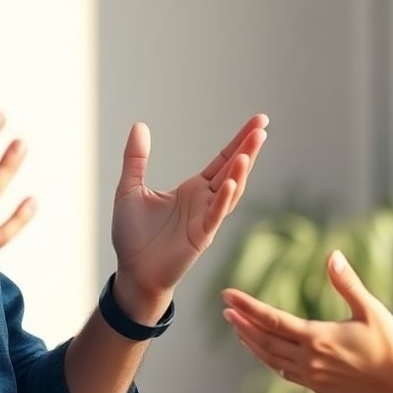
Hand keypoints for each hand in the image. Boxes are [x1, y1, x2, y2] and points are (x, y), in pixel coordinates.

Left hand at [111, 115, 267, 315]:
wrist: (132, 272)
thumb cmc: (133, 235)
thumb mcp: (129, 189)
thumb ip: (136, 159)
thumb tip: (139, 125)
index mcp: (193, 189)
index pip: (222, 160)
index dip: (239, 141)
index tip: (259, 121)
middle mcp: (205, 201)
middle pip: (232, 170)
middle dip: (248, 148)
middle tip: (262, 125)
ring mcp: (206, 219)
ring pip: (229, 191)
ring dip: (240, 172)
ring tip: (249, 150)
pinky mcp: (201, 237)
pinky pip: (215, 215)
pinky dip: (225, 199)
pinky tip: (232, 183)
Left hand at [221, 250, 392, 392]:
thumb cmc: (390, 345)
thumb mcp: (370, 309)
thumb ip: (347, 283)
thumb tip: (332, 255)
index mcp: (319, 338)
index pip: (272, 319)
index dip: (247, 306)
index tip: (228, 295)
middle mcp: (310, 359)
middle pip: (265, 341)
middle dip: (243, 324)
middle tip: (227, 310)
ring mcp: (312, 376)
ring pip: (271, 360)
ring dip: (253, 343)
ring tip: (238, 330)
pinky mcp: (318, 387)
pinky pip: (284, 373)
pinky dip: (269, 360)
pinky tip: (265, 352)